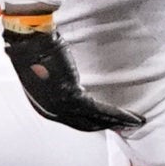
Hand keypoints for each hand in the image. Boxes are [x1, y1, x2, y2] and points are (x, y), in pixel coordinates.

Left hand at [2, 17, 142, 132]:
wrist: (28, 39)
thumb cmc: (35, 49)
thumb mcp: (46, 73)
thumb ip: (58, 84)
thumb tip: (69, 83)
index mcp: (44, 107)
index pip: (73, 121)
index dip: (93, 123)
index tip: (110, 123)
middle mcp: (51, 112)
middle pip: (85, 125)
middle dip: (108, 125)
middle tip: (126, 126)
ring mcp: (60, 107)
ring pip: (95, 120)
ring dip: (118, 122)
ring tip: (136, 122)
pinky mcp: (72, 98)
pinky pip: (99, 111)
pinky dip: (118, 114)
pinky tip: (131, 117)